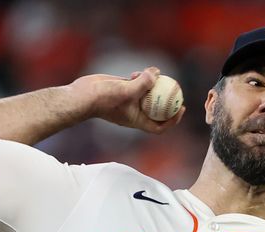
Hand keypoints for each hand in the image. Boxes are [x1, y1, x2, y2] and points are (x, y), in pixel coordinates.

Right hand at [70, 67, 185, 133]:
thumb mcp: (127, 90)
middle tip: (176, 88)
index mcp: (138, 120)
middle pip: (157, 109)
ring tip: (152, 74)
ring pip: (147, 95)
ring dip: (152, 85)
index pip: (159, 126)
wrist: (84, 95)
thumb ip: (143, 83)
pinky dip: (141, 79)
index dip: (173, 120)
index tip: (180, 108)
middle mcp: (135, 112)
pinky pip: (137, 85)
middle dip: (167, 100)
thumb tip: (157, 73)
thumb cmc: (104, 99)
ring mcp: (129, 101)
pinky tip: (138, 72)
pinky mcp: (123, 90)